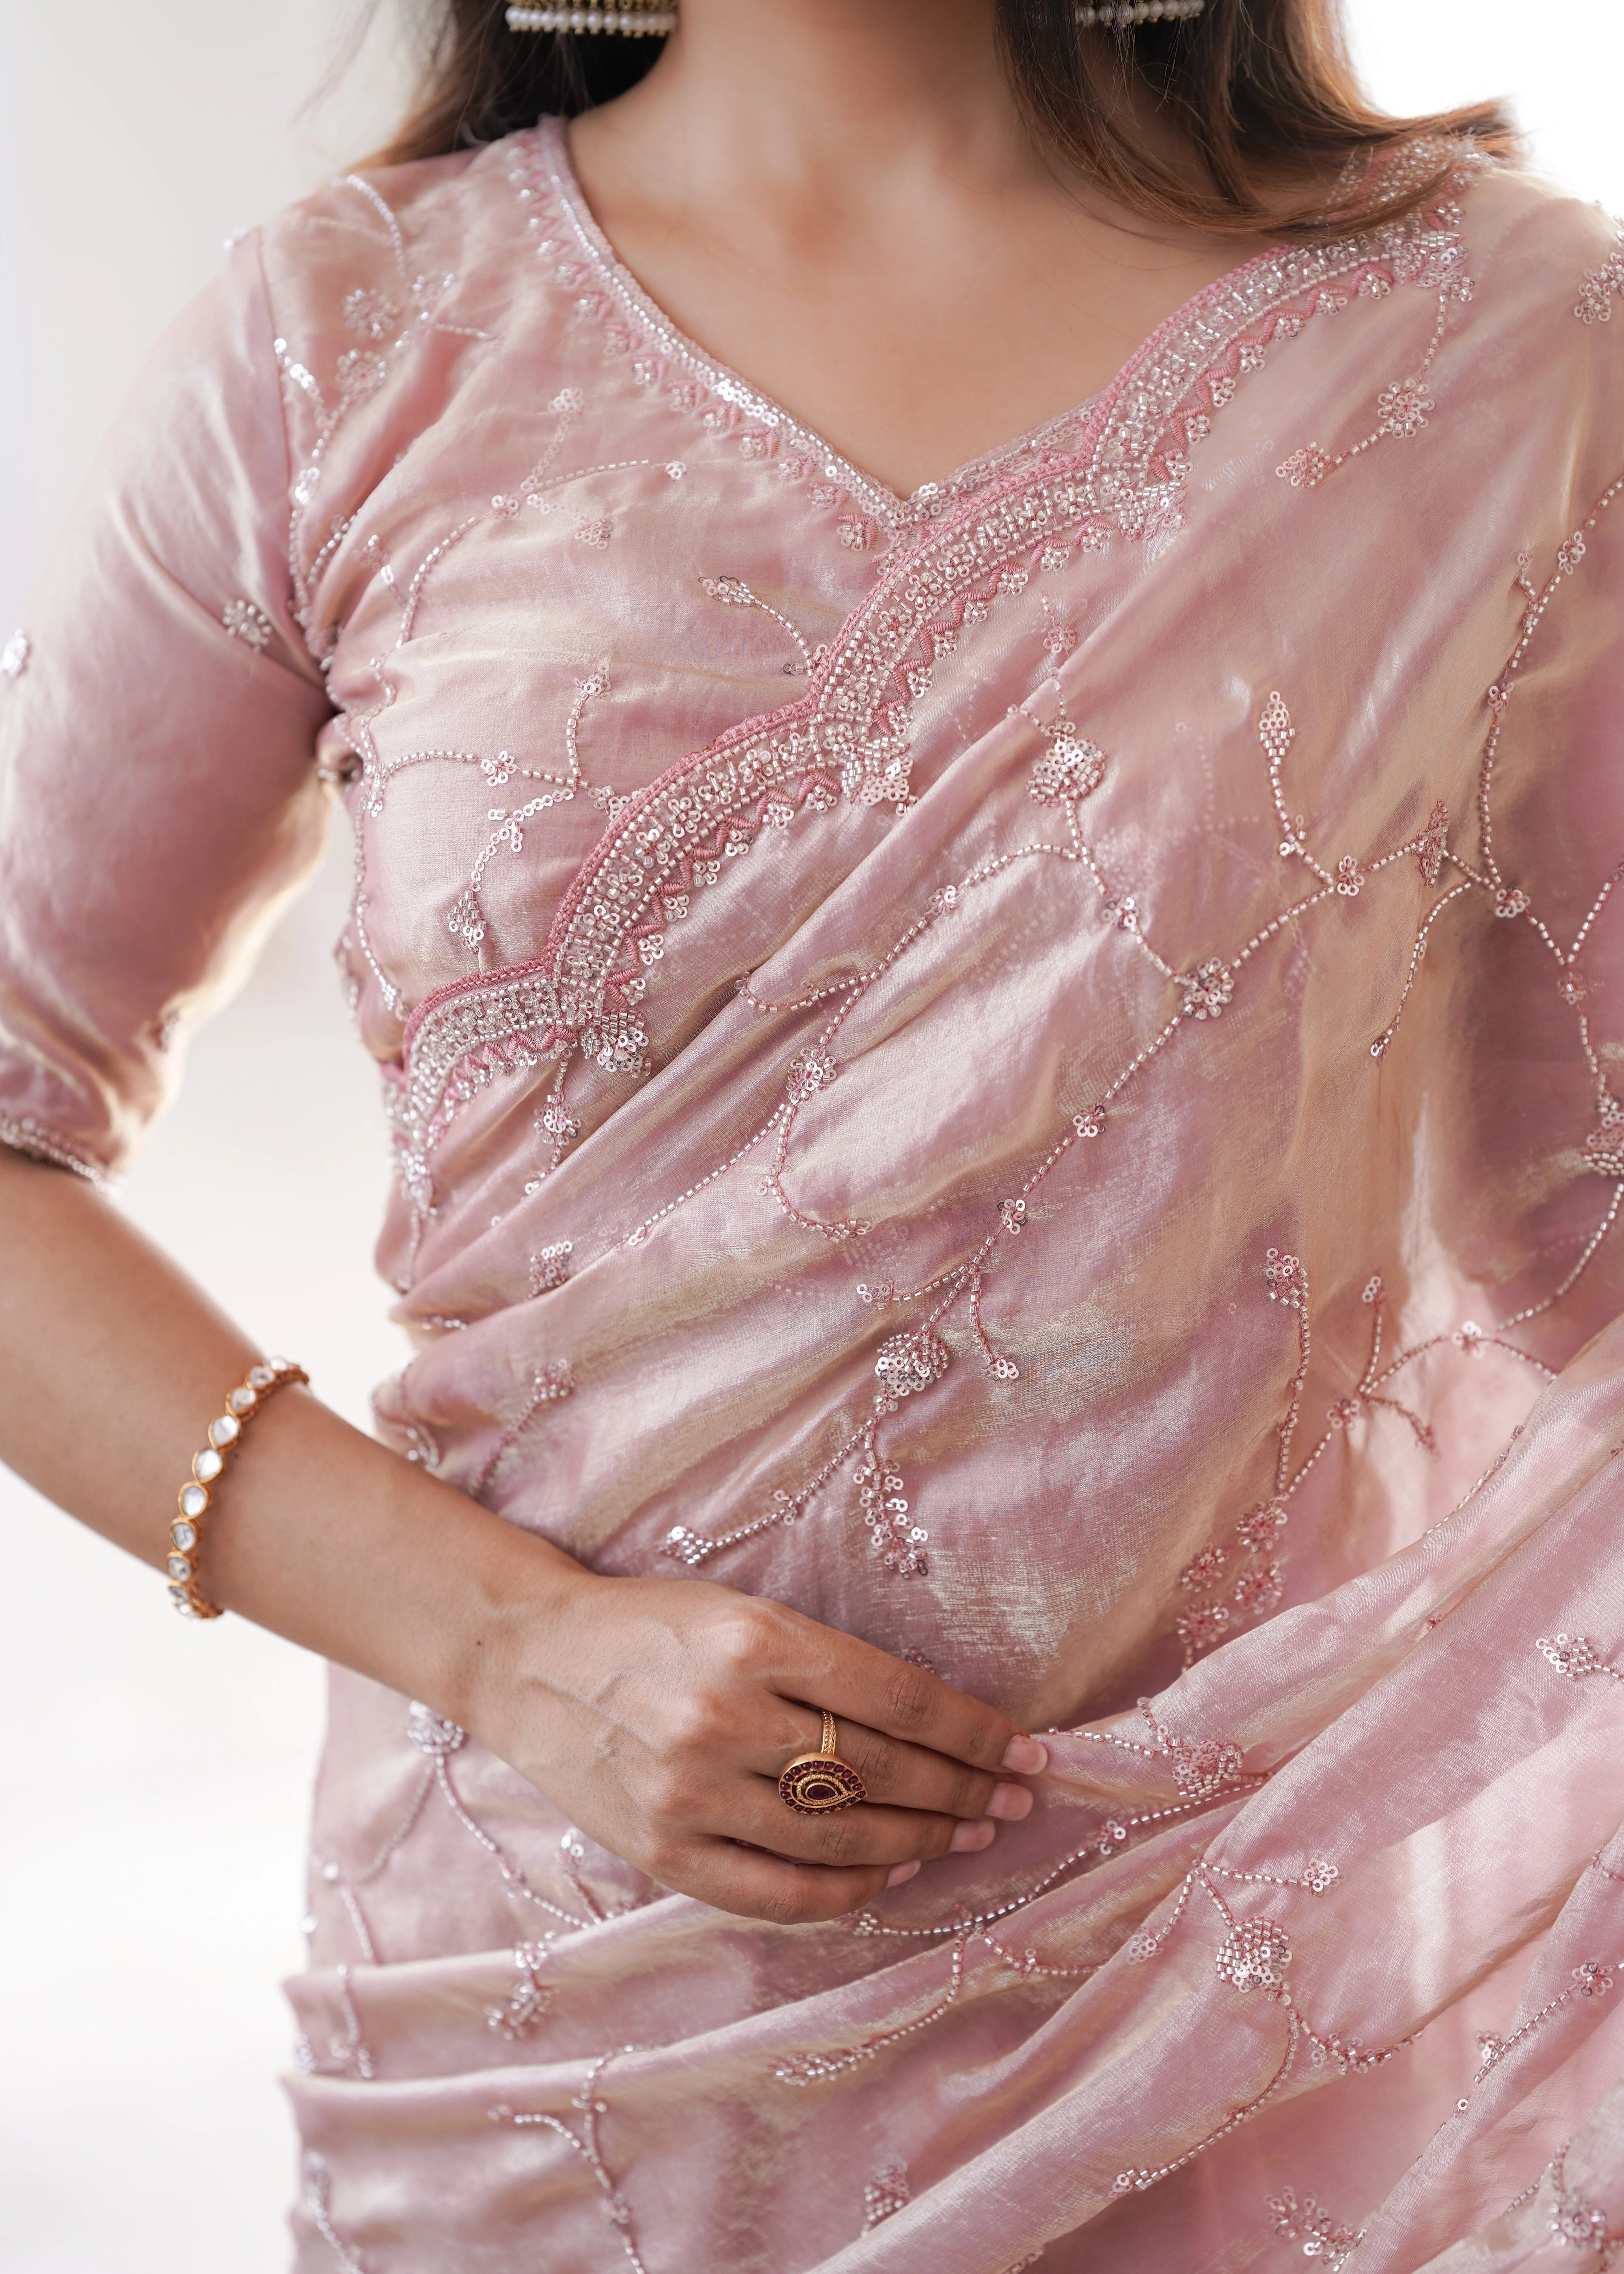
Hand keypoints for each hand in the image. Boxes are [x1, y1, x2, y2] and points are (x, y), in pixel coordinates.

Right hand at [471, 1566, 1046, 1923]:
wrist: (528, 1659)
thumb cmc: (651, 1624)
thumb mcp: (742, 1612)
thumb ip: (828, 1666)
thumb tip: (935, 1726)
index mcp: (756, 1640)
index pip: (898, 1698)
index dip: (973, 1732)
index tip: (1025, 1751)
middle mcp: (727, 1716)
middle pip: (880, 1771)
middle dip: (963, 1791)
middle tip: (1012, 1801)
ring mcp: (692, 1791)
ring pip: (839, 1835)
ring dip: (920, 1841)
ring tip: (966, 1836)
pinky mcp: (662, 1850)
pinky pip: (777, 1890)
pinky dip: (844, 1888)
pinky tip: (887, 1874)